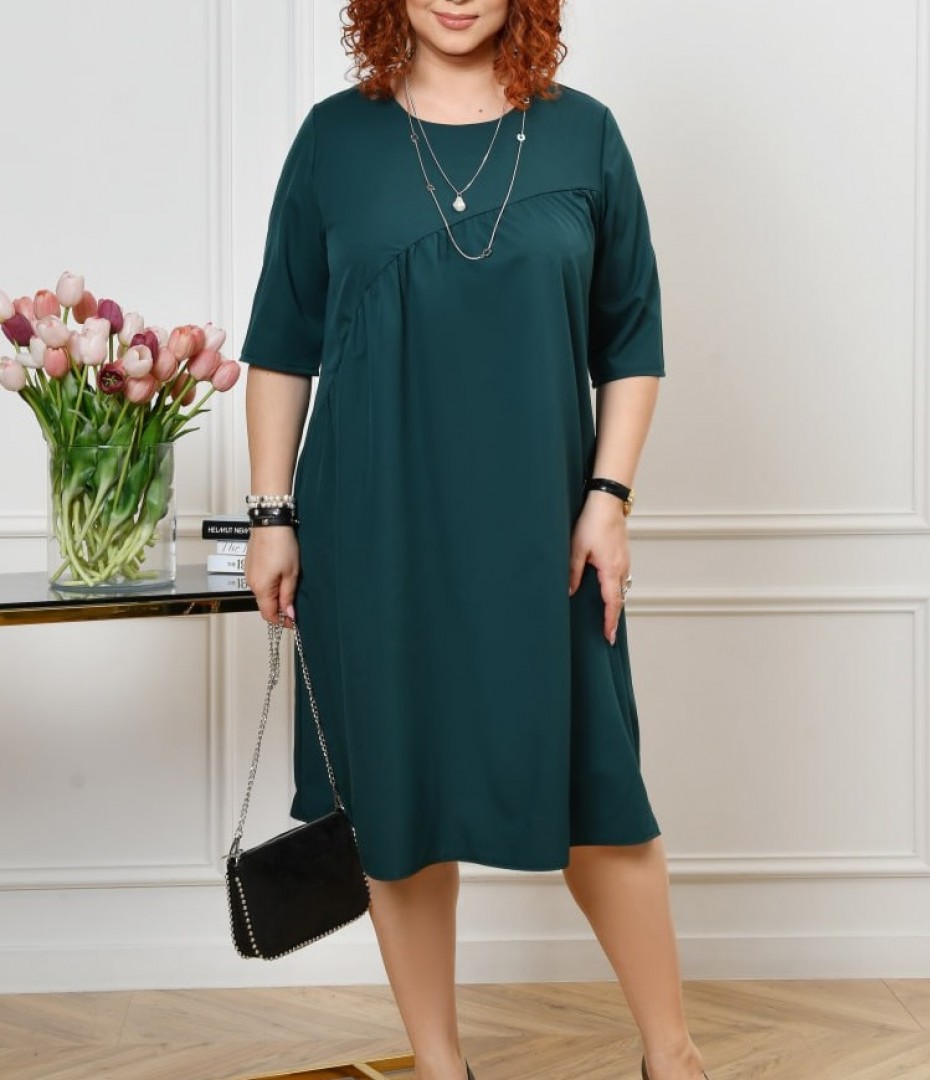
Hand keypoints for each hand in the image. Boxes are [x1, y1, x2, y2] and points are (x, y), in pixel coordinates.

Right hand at [244, 527, 299, 627]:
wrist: (270, 523)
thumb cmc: (282, 545)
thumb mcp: (291, 573)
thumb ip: (288, 595)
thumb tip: (289, 614)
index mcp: (261, 588)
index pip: (269, 614)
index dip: (281, 621)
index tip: (293, 621)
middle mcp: (251, 583)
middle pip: (265, 604)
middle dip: (279, 608)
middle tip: (295, 605)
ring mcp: (249, 574)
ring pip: (263, 593)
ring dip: (275, 596)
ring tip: (290, 587)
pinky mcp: (250, 566)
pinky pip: (260, 582)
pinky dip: (270, 585)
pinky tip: (281, 577)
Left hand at [568, 491, 630, 645]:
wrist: (607, 502)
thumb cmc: (591, 522)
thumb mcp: (576, 548)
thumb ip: (573, 572)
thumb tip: (570, 592)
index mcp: (611, 569)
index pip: (612, 602)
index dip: (610, 621)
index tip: (609, 636)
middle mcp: (621, 567)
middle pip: (620, 598)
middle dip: (613, 616)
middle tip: (608, 633)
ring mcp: (625, 560)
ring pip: (622, 587)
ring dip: (615, 602)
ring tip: (607, 616)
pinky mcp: (623, 554)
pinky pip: (622, 577)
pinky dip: (616, 589)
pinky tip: (608, 591)